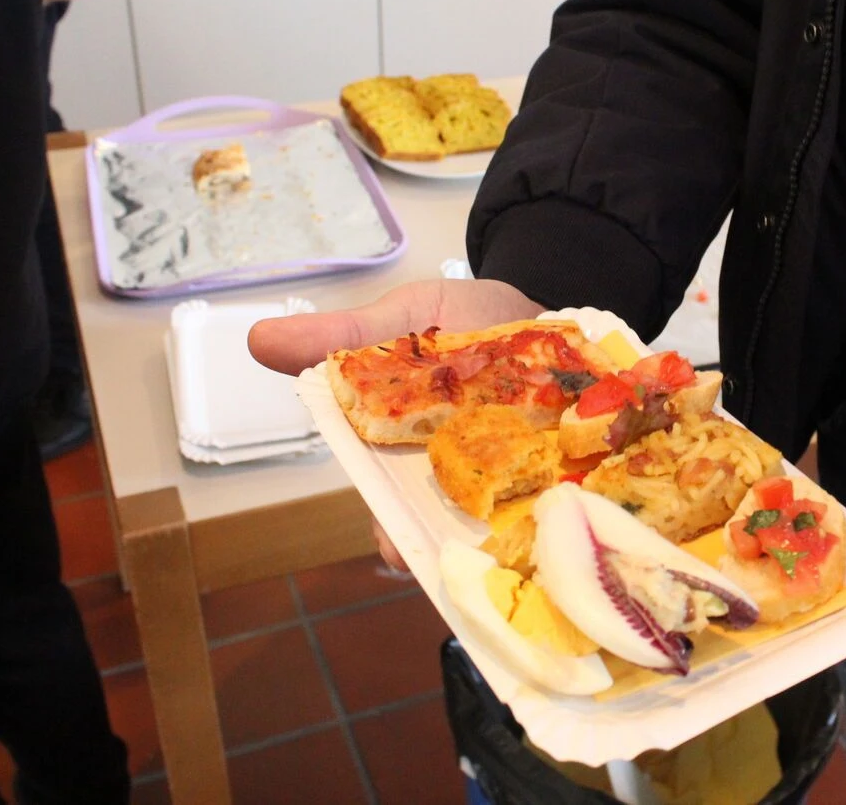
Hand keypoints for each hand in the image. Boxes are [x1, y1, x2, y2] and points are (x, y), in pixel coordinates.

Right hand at [247, 277, 544, 571]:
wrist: (541, 295)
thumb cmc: (462, 316)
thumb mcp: (400, 318)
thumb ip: (342, 338)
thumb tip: (258, 338)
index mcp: (406, 454)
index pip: (390, 512)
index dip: (394, 535)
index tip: (401, 546)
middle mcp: (458, 479)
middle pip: (449, 534)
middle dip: (460, 549)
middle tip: (477, 550)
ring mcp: (514, 479)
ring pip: (507, 531)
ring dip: (520, 537)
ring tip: (537, 539)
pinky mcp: (567, 471)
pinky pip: (568, 504)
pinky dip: (573, 508)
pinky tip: (587, 510)